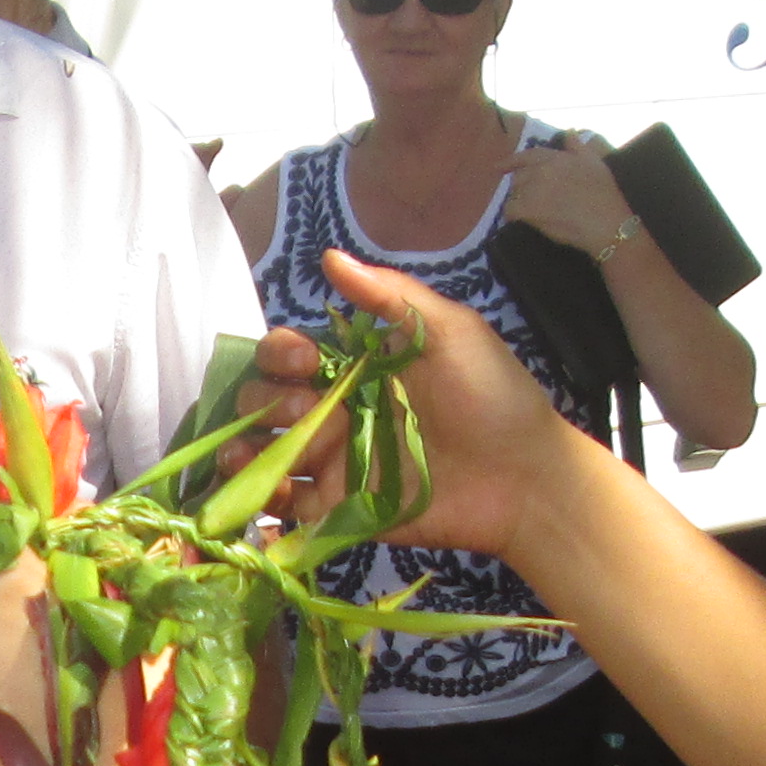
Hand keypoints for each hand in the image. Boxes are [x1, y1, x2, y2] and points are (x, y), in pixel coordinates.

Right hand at [236, 249, 588, 569]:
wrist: (525, 475)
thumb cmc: (493, 395)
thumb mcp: (449, 330)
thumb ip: (389, 295)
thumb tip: (329, 256)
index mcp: (355, 368)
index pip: (289, 354)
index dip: (280, 354)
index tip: (306, 361)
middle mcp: (336, 412)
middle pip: (265, 402)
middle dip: (262, 402)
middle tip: (301, 411)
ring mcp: (335, 463)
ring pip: (263, 454)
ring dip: (241, 450)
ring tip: (241, 455)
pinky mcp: (342, 510)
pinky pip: (288, 507)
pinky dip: (264, 501)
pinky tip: (268, 492)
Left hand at [499, 140, 633, 255]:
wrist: (608, 222)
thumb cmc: (605, 194)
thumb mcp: (595, 162)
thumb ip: (578, 146)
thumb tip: (569, 131)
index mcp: (557, 158)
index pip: (528, 155)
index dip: (512, 161)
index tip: (499, 167)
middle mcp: (543, 170)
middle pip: (519, 177)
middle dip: (523, 187)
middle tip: (534, 200)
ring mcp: (535, 189)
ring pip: (515, 194)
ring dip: (521, 202)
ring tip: (536, 211)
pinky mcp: (530, 209)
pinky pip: (511, 210)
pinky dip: (514, 215)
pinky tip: (524, 220)